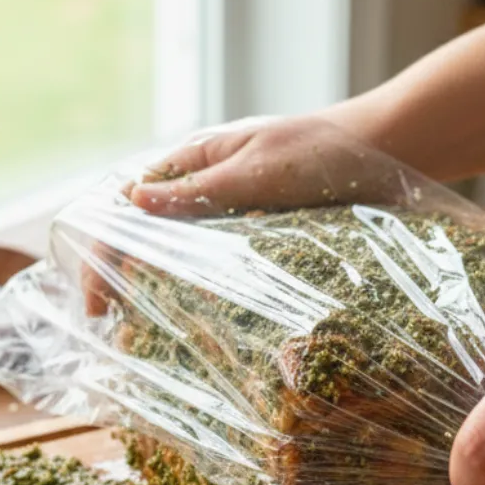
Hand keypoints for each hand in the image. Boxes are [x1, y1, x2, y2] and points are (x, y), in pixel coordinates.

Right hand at [82, 113, 405, 315]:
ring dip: (154, 291)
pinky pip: (217, 268)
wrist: (386, 150)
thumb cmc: (324, 150)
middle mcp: (206, 188)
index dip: (103, 256)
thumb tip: (133, 199)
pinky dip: (197, 293)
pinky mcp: (261, 235)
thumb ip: (199, 189)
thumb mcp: (258, 168)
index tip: (97, 305)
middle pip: (145, 236)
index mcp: (195, 161)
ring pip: (176, 256)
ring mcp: (232, 214)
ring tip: (141, 334)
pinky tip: (193, 323)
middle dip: (119, 279)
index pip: (128, 209)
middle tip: (112, 328)